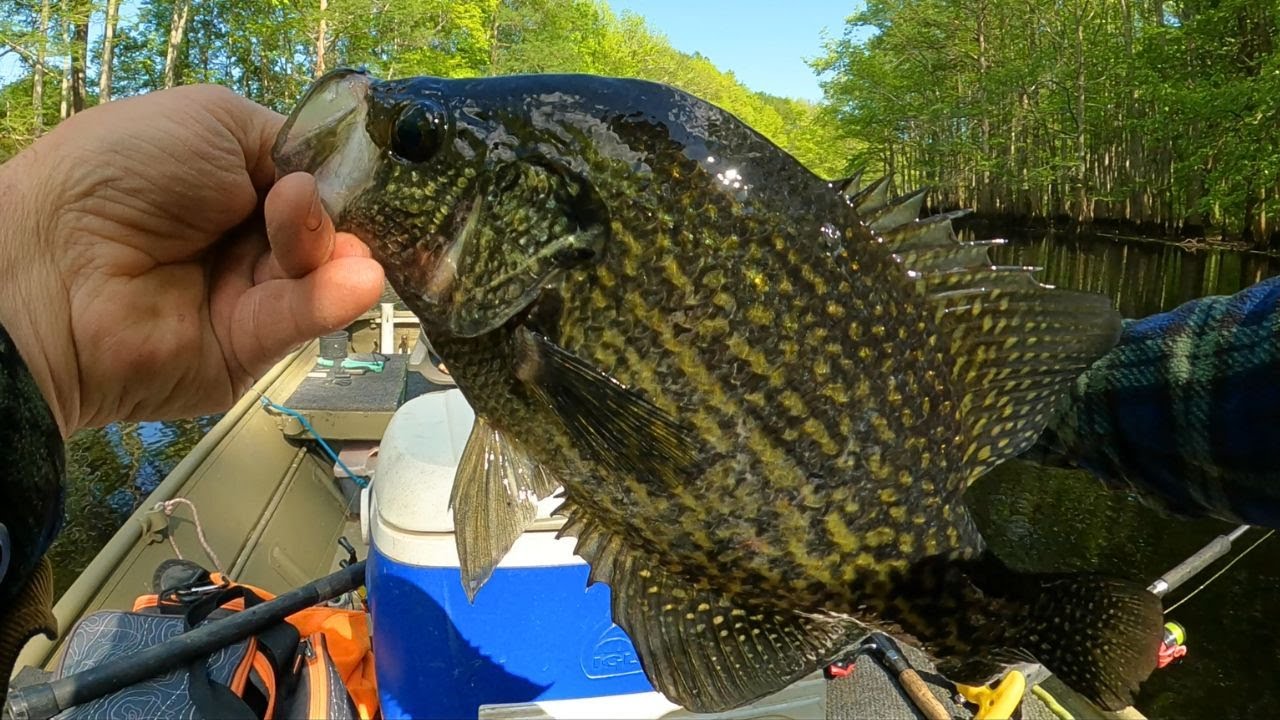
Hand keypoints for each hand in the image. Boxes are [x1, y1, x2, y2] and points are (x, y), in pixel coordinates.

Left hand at [0, 85, 384, 435]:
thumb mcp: (211, 120)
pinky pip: (299, 322)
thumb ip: (285, 144)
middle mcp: (240, 241)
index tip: (341, 176)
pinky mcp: (248, 350)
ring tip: (329, 246)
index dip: (331, 181)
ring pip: (318, 276)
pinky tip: (355, 279)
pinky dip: (330, 299)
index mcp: (229, 185)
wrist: (56, 264)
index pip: (309, 184)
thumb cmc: (120, 175)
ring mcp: (245, 297)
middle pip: (321, 231)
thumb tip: (326, 184)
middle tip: (297, 208)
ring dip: (329, 254)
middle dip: (324, 218)